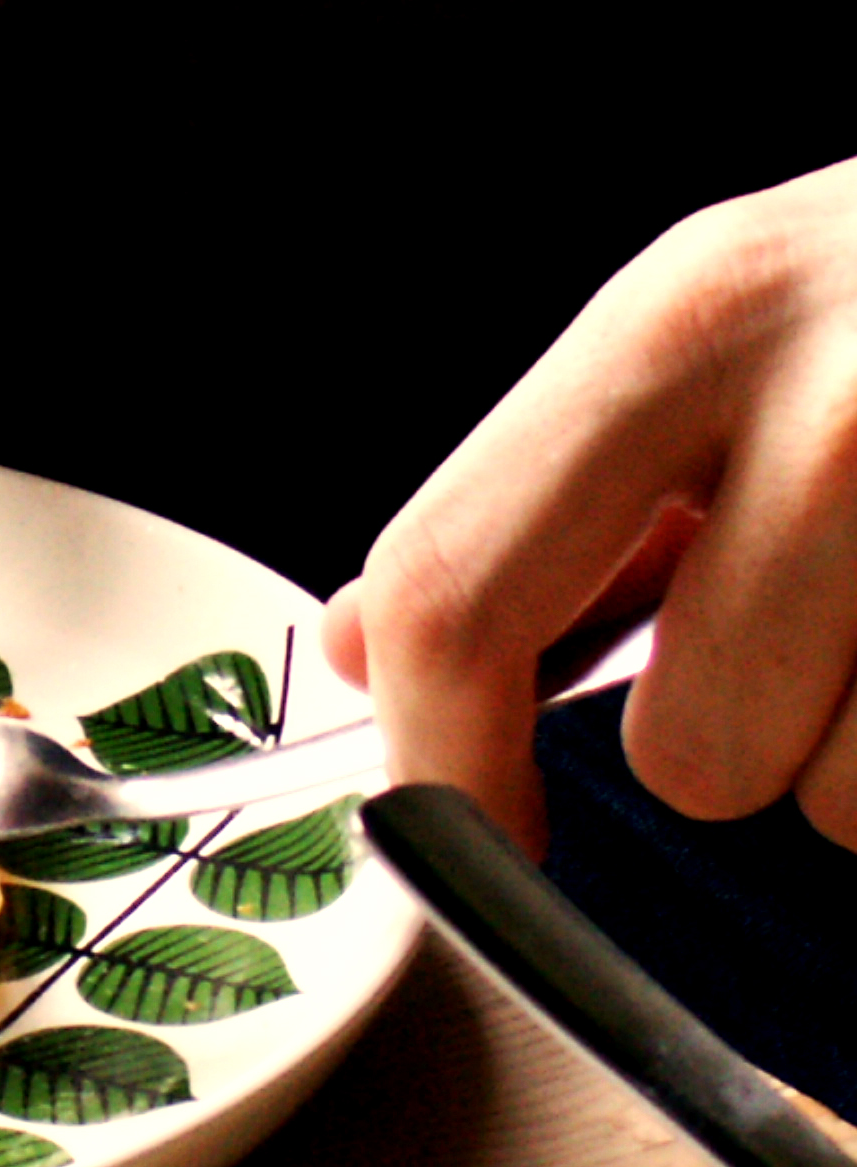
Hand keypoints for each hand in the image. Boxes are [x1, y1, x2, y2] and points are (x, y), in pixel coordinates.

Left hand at [321, 156, 856, 855]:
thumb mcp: (720, 331)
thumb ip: (543, 497)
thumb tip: (368, 634)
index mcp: (688, 318)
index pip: (456, 593)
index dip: (440, 763)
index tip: (463, 840)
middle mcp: (840, 397)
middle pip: (688, 757)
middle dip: (736, 747)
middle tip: (819, 639)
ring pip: (850, 803)